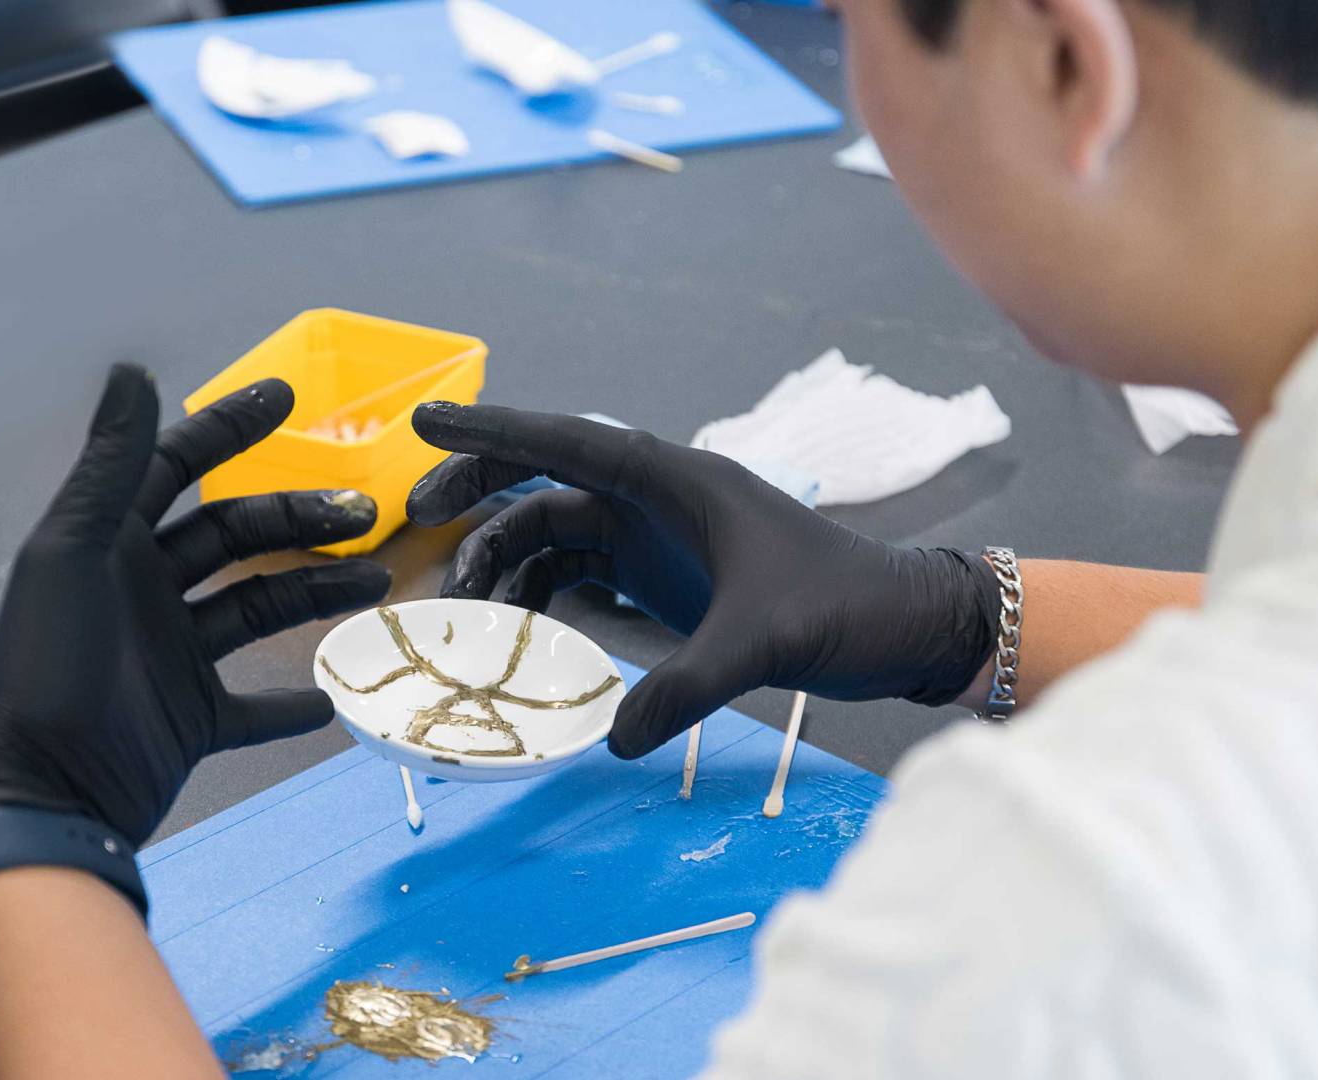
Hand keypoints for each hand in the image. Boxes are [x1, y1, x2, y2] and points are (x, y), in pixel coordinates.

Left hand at [0, 365, 391, 844]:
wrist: (41, 795)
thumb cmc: (45, 669)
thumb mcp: (73, 554)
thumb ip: (108, 465)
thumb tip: (131, 370)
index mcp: (108, 543)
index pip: (176, 466)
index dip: (229, 428)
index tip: (287, 396)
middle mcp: (141, 591)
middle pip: (234, 536)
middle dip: (299, 518)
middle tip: (365, 511)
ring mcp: (168, 657)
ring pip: (255, 608)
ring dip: (315, 592)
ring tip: (377, 585)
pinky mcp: (189, 720)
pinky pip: (251, 706)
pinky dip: (290, 702)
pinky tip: (330, 698)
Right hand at [406, 404, 998, 757]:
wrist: (900, 624)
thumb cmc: (843, 608)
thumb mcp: (764, 641)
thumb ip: (688, 686)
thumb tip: (613, 740)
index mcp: (675, 480)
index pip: (565, 441)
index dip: (491, 430)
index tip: (424, 419)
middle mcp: (657, 497)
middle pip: (545, 478)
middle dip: (478, 493)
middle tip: (416, 523)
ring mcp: (658, 536)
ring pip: (555, 530)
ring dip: (505, 561)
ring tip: (461, 610)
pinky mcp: (665, 575)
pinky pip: (581, 570)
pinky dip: (541, 592)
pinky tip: (515, 630)